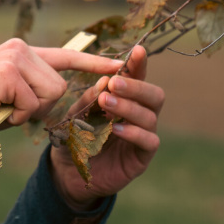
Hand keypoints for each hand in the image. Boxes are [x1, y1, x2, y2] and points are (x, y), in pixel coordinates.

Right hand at [0, 38, 124, 126]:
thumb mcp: (11, 92)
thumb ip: (33, 88)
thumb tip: (57, 94)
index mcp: (23, 52)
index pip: (65, 55)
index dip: (92, 62)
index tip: (118, 65)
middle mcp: (21, 48)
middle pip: (58, 85)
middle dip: (40, 105)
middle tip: (13, 109)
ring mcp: (15, 58)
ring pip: (49, 93)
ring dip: (29, 110)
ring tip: (5, 108)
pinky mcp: (9, 72)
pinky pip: (31, 103)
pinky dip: (17, 115)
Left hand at [49, 45, 163, 210]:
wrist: (69, 172)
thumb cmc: (76, 138)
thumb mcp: (76, 114)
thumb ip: (89, 99)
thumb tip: (104, 80)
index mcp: (125, 100)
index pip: (138, 78)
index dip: (139, 65)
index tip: (137, 52)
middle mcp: (139, 115)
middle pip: (154, 94)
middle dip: (135, 86)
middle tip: (113, 84)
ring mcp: (143, 135)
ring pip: (150, 115)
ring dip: (128, 107)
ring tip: (106, 103)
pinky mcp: (141, 157)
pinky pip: (148, 141)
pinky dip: (133, 132)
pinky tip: (115, 129)